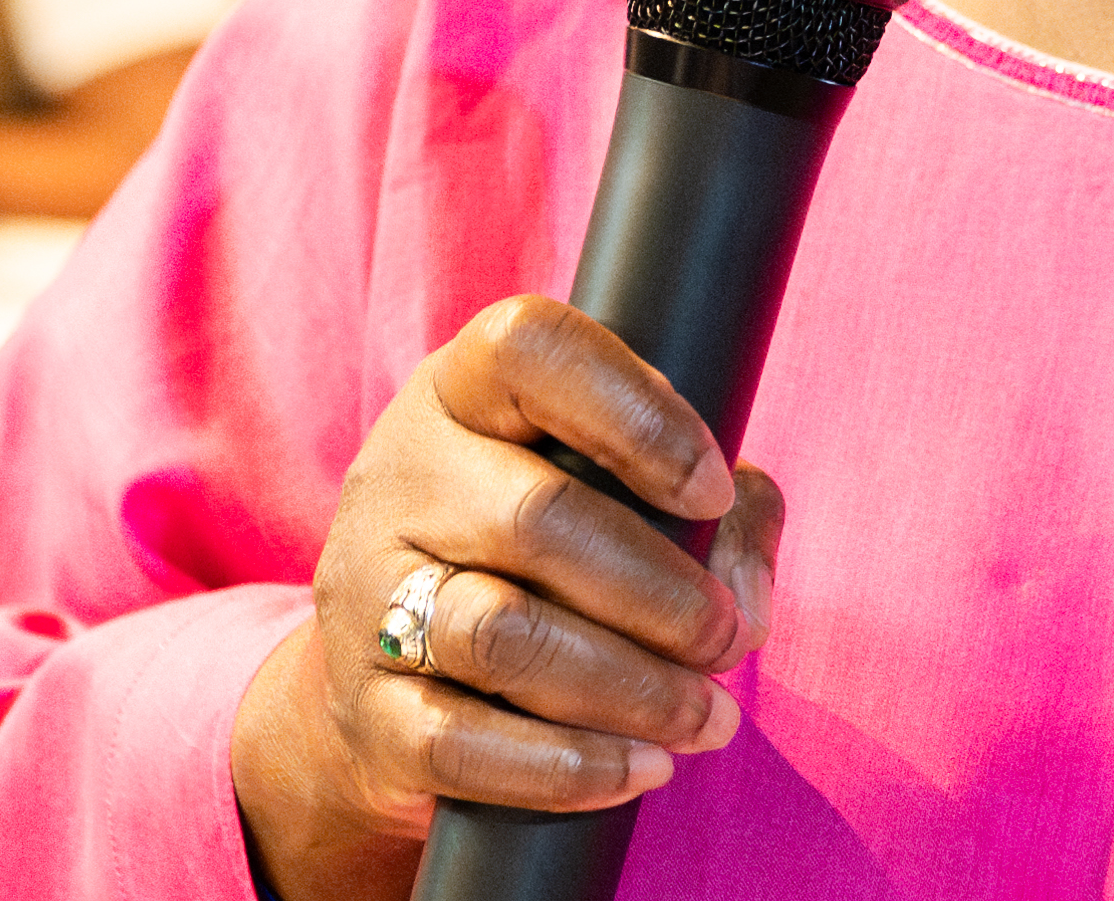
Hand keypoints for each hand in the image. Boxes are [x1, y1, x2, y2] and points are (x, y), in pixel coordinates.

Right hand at [229, 295, 771, 898]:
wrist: (385, 687)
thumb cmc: (542, 561)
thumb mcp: (615, 494)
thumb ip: (717, 512)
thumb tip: (748, 594)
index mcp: (463, 392)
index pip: (529, 346)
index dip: (638, 413)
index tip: (713, 490)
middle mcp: (399, 476)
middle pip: (534, 517)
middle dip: (662, 593)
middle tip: (730, 638)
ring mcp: (366, 595)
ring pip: (502, 635)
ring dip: (630, 687)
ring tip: (706, 718)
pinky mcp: (365, 713)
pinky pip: (462, 743)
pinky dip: (569, 765)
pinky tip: (641, 767)